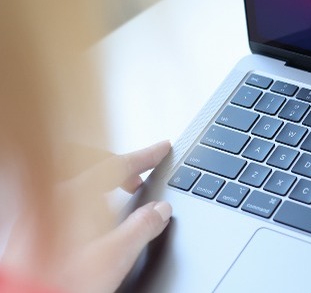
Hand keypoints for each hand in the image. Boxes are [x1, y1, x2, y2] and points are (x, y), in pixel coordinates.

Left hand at [3, 141, 172, 292]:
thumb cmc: (62, 282)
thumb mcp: (115, 255)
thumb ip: (143, 227)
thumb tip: (160, 211)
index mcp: (74, 194)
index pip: (116, 164)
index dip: (144, 157)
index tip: (161, 150)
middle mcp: (53, 195)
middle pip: (92, 165)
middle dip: (121, 168)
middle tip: (140, 179)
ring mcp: (37, 209)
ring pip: (76, 180)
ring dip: (102, 183)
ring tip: (118, 199)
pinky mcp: (30, 227)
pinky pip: (62, 196)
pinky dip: (84, 197)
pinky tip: (90, 219)